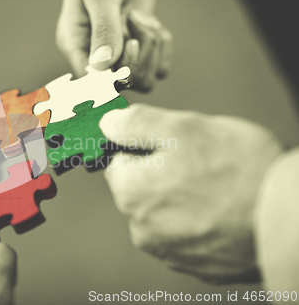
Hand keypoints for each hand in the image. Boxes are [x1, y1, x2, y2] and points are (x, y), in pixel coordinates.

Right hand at [56, 0, 171, 90]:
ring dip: (150, 50)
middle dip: (136, 55)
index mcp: (75, 44)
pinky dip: (162, 47)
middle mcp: (94, 56)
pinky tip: (151, 24)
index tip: (129, 42)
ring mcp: (118, 58)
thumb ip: (103, 28)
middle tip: (135, 19)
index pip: (90, 80)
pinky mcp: (140, 55)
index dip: (113, 72)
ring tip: (141, 20)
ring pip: (142, 82)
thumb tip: (101, 66)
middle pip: (119, 85)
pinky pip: (159, 70)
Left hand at [99, 104, 282, 283]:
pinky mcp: (194, 264)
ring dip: (181, 197)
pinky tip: (222, 209)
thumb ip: (136, 124)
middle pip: (141, 187)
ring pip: (164, 210)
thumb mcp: (181, 128)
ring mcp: (168, 250)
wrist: (287, 218)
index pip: (116, 161)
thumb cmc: (237, 169)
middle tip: (200, 161)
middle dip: (163, 171)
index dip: (140, 145)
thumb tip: (107, 123)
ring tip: (216, 186)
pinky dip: (199, 220)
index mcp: (130, 193)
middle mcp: (141, 228)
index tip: (165, 141)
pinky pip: (187, 233)